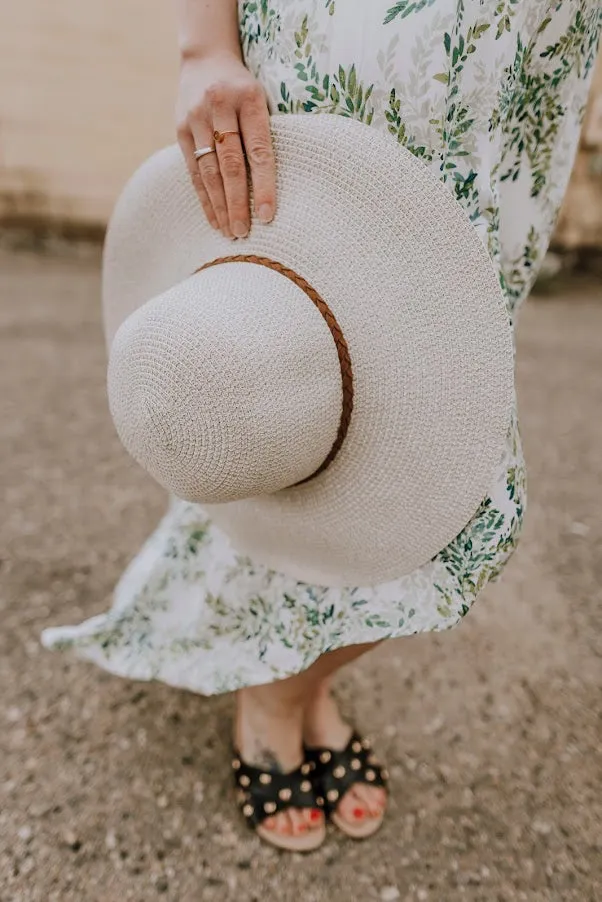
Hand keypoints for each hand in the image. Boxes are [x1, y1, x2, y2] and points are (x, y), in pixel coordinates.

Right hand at [176, 51, 275, 238]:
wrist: (205, 58)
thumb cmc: (244, 88)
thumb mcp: (261, 99)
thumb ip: (265, 135)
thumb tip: (273, 188)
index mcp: (249, 98)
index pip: (259, 150)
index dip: (264, 185)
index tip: (267, 215)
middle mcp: (220, 106)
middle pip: (231, 164)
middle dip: (238, 202)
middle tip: (244, 232)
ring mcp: (196, 118)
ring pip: (210, 171)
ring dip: (220, 206)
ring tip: (230, 232)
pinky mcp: (181, 130)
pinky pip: (194, 171)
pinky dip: (204, 198)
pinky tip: (213, 218)